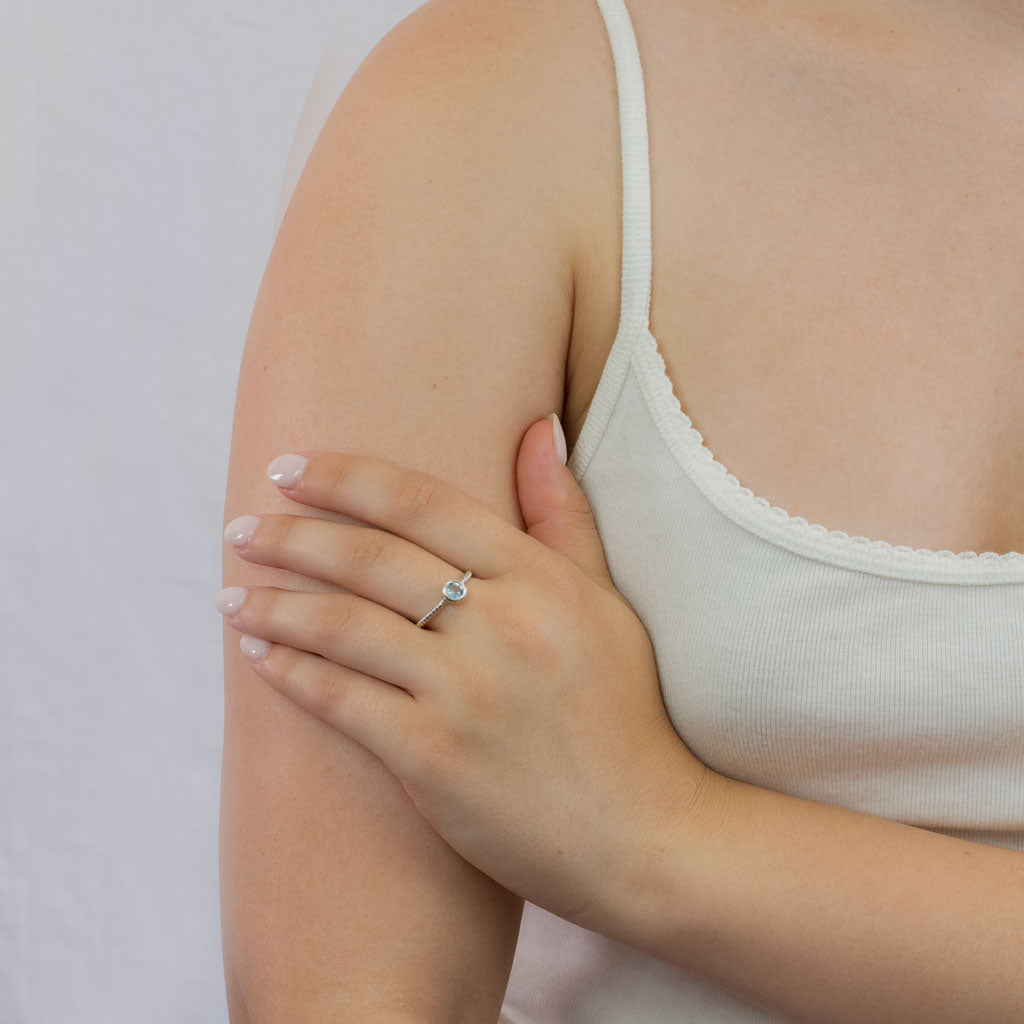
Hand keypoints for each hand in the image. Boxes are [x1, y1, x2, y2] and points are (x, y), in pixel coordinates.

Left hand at [217, 416, 711, 930]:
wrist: (642, 832)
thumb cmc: (624, 713)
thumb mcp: (606, 602)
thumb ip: (563, 515)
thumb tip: (537, 427)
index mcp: (540, 579)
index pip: (424, 505)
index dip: (348, 479)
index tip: (291, 469)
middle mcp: (501, 626)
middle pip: (370, 559)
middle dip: (292, 537)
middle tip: (240, 529)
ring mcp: (465, 694)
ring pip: (344, 627)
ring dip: (274, 604)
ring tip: (228, 592)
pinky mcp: (434, 759)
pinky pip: (342, 701)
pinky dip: (291, 672)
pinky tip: (258, 653)